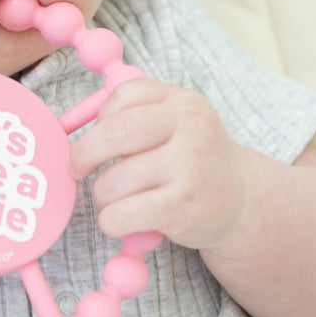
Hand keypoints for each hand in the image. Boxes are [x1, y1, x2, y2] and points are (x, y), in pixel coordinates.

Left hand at [70, 79, 248, 250]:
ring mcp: (189, 168)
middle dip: (84, 154)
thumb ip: (135, 113)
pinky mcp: (182, 208)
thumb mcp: (176, 123)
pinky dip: (110, 221)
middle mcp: (191, 129)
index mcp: (184, 102)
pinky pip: (121, 215)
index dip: (100, 117)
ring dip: (101, 195)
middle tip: (77, 169)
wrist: (242, 201)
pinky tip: (120, 220)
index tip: (95, 137)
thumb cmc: (192, 159)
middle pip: (114, 133)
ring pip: (113, 181)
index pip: (125, 95)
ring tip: (114, 199)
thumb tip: (74, 127)